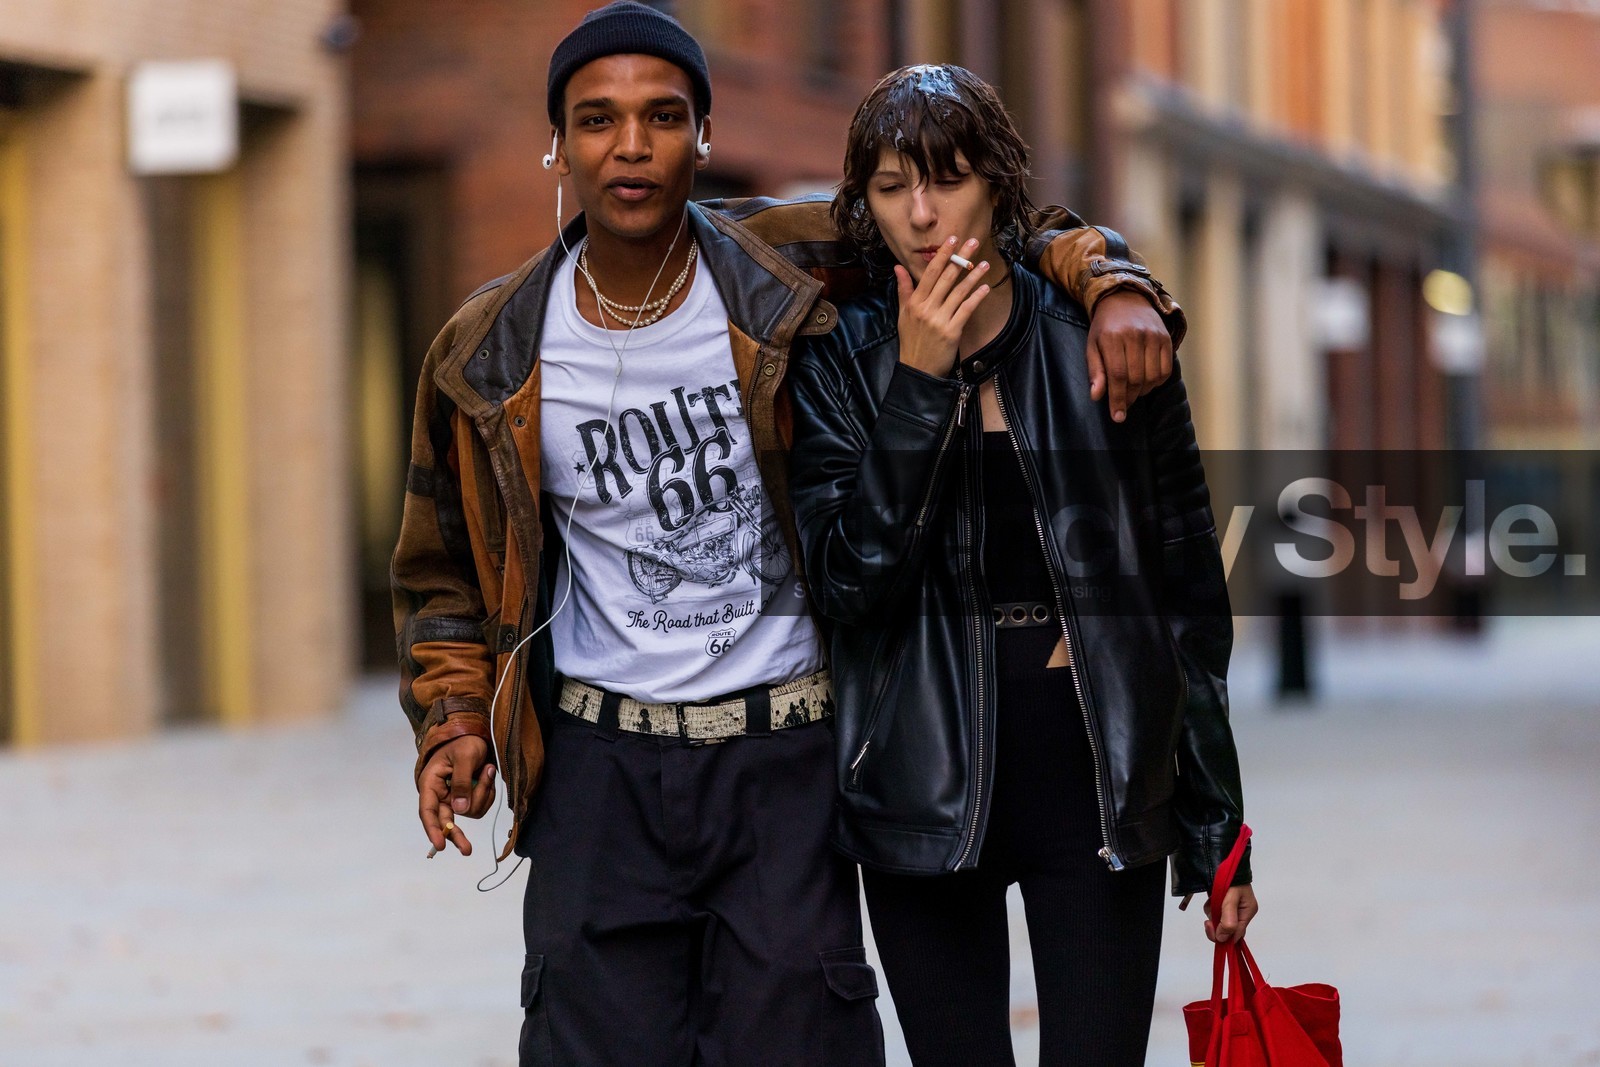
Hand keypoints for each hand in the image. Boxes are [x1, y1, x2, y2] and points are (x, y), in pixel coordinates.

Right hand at [417, 735, 494, 856]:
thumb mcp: (465, 757)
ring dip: (483, 793)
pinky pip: (481, 805)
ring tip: (487, 770)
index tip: (440, 844)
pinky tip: (488, 774)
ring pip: (470, 811)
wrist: (476, 736)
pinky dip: (488, 793)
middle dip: (458, 835)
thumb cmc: (465, 742)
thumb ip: (462, 782)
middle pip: (447, 821)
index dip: (433, 829)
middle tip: (467, 850)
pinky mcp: (469, 797)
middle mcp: (440, 794)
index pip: (428, 811)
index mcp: (431, 783)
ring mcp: (455, 797)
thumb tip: (460, 810)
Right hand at [894, 236, 993, 377]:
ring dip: (973, 275)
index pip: (930, 273)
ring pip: (959, 291)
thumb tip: (898, 267)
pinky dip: (976, 297)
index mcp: (915, 302)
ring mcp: (940, 319)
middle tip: (972, 241)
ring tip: (984, 263)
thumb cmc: (911, 341)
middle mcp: (927, 308)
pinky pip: (966, 309)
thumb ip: (903, 289)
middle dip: (960, 257)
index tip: (952, 239)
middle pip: (946, 277)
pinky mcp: (952, 331)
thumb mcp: (903, 314)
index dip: (942, 255)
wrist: (917, 369)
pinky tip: (985, 287)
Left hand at [1086, 289, 1172, 422]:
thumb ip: (1095, 371)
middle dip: (1129, 397)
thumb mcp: (1092, 345)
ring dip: (1143, 392)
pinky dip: (1157, 382)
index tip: (1117, 416)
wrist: (1126, 299)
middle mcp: (1135, 335)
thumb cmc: (1105, 327)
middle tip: (1123, 403)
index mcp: (1112, 337)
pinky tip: (1147, 382)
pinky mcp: (1166, 338)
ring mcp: (1153, 336)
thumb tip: (1097, 396)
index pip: (1117, 375)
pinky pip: (1166, 369)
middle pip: (1136, 378)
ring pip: (1152, 377)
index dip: (1117, 399)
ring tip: (1134, 392)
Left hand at [1203, 884, 1258, 943]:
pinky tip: (1210, 900)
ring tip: (1211, 903)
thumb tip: (1223, 938)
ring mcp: (1232, 908)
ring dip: (1212, 914)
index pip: (1237, 934)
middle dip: (1216, 925)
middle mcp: (1241, 912)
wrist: (1222, 861)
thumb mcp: (1230, 899)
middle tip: (1207, 922)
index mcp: (1247, 912)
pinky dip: (1211, 908)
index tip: (1212, 930)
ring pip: (1219, 921)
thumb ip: (1228, 919)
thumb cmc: (1230, 879)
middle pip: (1227, 929)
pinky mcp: (1223, 903)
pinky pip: (1215, 912)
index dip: (1224, 937)